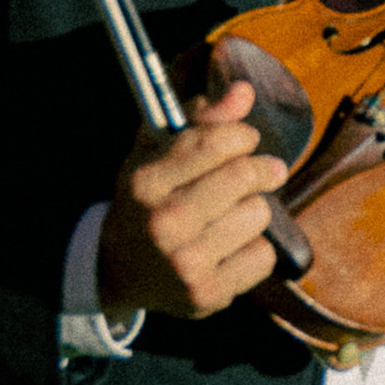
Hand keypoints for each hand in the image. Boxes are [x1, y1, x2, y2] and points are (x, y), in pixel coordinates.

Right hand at [97, 80, 288, 319]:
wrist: (118, 269)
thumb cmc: (147, 200)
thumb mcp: (157, 153)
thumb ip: (202, 120)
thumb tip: (244, 90)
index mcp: (146, 182)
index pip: (216, 142)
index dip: (243, 136)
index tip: (246, 140)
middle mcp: (163, 222)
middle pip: (245, 177)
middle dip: (263, 169)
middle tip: (266, 171)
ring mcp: (185, 263)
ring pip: (258, 214)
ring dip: (255, 210)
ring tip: (235, 214)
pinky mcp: (207, 294)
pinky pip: (263, 256)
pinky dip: (255, 248)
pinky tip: (232, 247)